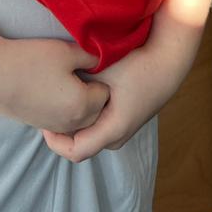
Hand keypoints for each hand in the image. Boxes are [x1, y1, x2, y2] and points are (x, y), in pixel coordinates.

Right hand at [0, 39, 109, 135]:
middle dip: (92, 93)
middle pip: (96, 110)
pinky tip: (50, 87)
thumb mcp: (66, 52)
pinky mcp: (39, 124)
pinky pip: (62, 120)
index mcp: (83, 105)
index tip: (87, 64)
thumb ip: (91, 57)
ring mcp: (54, 126)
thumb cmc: (31, 61)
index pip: (106, 94)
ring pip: (79, 118)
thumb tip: (102, 61)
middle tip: (79, 71)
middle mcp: (71, 122)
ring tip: (64, 79)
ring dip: (78, 102)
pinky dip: (62, 107)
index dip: (99, 77)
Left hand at [41, 44, 183, 162]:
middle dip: (62, 132)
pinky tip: (78, 96)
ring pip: (89, 136)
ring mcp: (123, 130)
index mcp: (112, 129)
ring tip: (61, 101)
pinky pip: (98, 128)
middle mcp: (118, 136)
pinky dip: (85, 118)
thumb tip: (53, 87)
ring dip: (74, 124)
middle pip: (80, 145)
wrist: (168, 60)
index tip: (43, 120)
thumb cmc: (136, 64)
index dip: (54, 140)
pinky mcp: (125, 121)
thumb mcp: (102, 71)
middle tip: (48, 109)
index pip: (75, 152)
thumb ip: (79, 83)